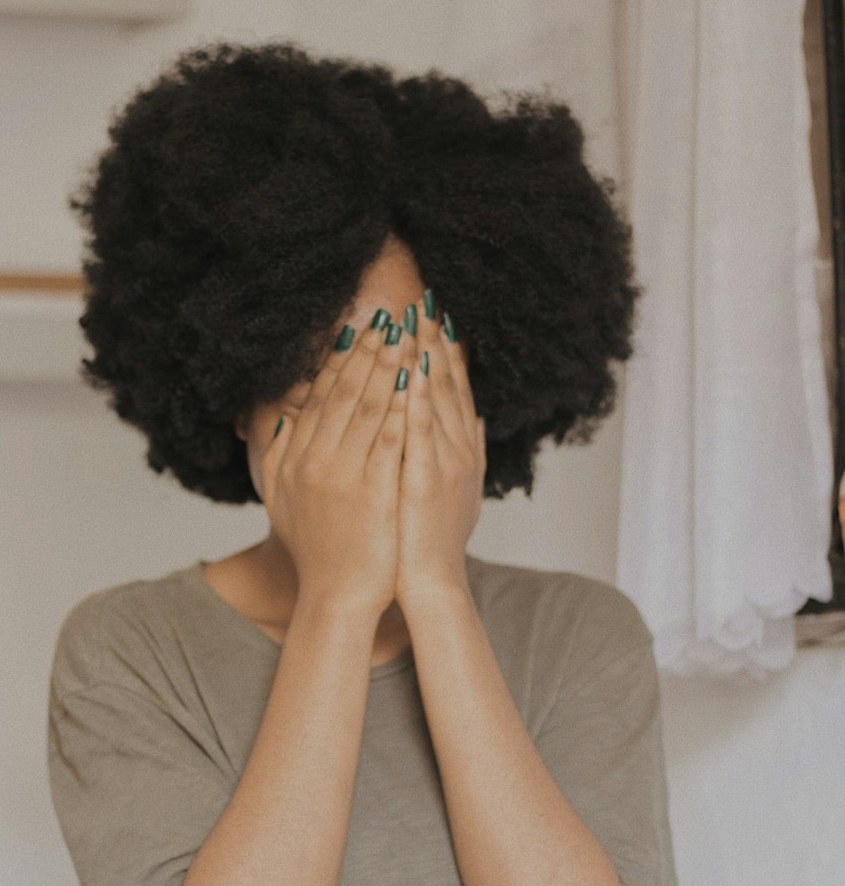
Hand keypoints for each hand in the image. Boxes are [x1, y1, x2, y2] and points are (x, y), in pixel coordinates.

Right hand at [260, 312, 408, 617]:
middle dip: (368, 351)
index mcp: (298, 458)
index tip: (358, 330)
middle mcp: (316, 460)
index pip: (321, 397)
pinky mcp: (373, 491)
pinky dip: (401, 407)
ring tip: (405, 336)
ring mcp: (344, 475)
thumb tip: (285, 415)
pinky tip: (415, 382)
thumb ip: (280, 455)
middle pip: (344, 392)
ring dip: (387, 367)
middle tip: (388, 319)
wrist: (336, 596)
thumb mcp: (282, 498)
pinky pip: (389, 439)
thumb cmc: (316, 550)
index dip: (341, 360)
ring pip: (367, 407)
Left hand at [395, 294, 485, 607]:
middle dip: (434, 341)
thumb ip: (463, 451)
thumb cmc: (430, 541)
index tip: (434, 317)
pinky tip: (410, 369)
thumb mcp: (454, 490)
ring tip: (415, 320)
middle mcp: (460, 450)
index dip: (445, 351)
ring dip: (426, 357)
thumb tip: (474, 418)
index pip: (452, 389)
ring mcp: (446, 463)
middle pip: (447, 385)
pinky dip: (418, 398)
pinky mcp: (427, 480)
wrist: (429, 583)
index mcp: (461, 449)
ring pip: (436, 399)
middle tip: (424, 302)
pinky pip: (421, 431)